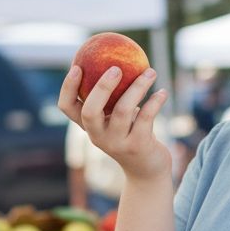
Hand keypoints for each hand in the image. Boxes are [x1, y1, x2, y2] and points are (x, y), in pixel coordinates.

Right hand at [58, 63, 171, 182]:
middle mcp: (98, 136)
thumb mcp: (116, 119)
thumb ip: (112, 98)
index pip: (67, 107)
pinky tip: (162, 91)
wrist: (146, 171)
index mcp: (88, 126)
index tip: (77, 66)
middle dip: (102, 87)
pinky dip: (155, 102)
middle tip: (116, 68)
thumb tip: (115, 59)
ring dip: (138, 87)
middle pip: (90, 111)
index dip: (68, 87)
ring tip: (151, 72)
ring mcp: (117, 143)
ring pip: (123, 110)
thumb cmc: (130, 136)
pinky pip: (146, 117)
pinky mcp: (137, 146)